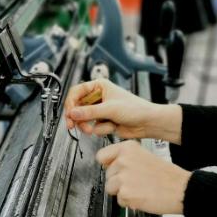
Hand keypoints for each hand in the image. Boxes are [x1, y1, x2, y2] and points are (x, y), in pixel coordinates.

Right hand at [65, 78, 181, 142]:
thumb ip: (90, 112)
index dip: (71, 103)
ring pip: (83, 119)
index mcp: (99, 86)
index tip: (69, 113)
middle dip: (76, 118)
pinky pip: (93, 127)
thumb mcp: (110, 108)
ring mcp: (100, 110)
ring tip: (93, 129)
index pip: (77, 92)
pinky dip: (100, 129)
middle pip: (77, 107)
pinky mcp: (103, 122)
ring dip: (88, 126)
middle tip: (72, 125)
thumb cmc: (135, 109)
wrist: (147, 123)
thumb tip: (73, 113)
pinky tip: (111, 127)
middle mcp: (98, 97)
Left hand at [97, 141, 190, 214]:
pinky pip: (119, 200)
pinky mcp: (125, 193)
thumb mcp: (144, 156)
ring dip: (122, 192)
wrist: (181, 189)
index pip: (102, 156)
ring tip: (139, 189)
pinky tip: (141, 196)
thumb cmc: (166, 175)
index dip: (109, 165)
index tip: (116, 169)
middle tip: (136, 182)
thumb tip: (110, 166)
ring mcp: (123, 177)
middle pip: (107, 174)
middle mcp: (123, 160)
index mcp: (128, 148)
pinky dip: (129, 202)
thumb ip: (125, 159)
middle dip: (118, 181)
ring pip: (110, 188)